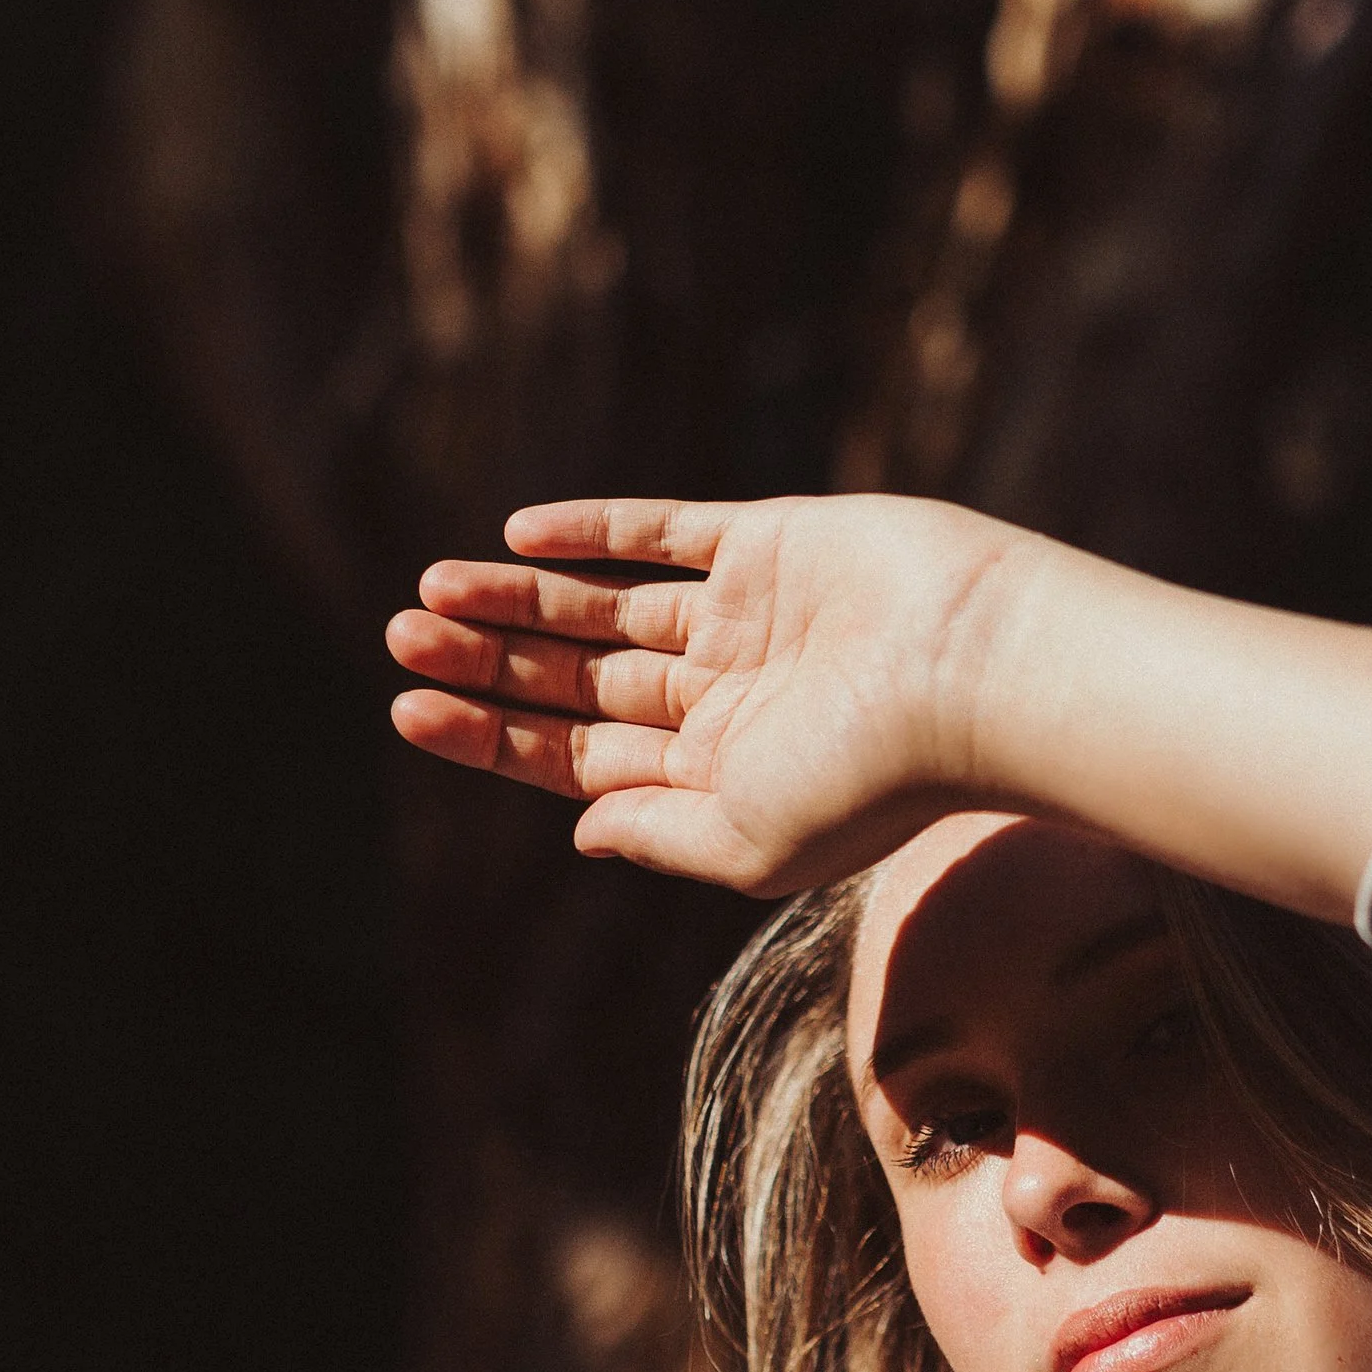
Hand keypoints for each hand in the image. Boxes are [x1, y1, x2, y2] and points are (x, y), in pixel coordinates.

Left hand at [386, 490, 1032, 891]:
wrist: (971, 675)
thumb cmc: (869, 778)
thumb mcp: (744, 840)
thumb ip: (656, 832)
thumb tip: (578, 827)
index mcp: (718, 780)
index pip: (578, 758)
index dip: (491, 736)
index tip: (411, 710)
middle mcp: (726, 702)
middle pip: (578, 681)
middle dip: (489, 662)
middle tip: (400, 637)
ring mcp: (746, 620)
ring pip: (604, 608)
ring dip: (519, 599)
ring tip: (428, 590)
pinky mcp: (771, 545)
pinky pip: (665, 532)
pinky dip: (595, 531)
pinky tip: (519, 535)